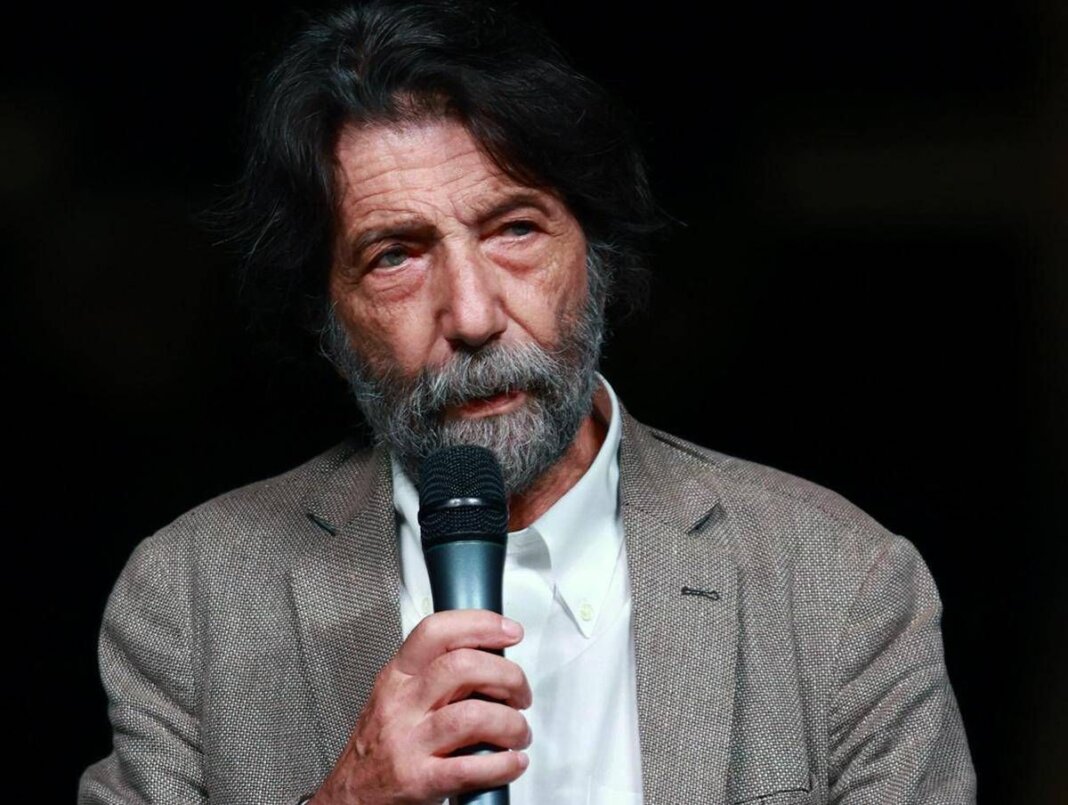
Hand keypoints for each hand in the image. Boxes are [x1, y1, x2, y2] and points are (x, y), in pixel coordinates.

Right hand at [310, 610, 532, 804]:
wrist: (350, 797)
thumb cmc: (380, 745)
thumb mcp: (397, 695)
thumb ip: (436, 673)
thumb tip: (491, 657)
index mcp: (398, 676)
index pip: (436, 632)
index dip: (480, 625)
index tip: (510, 632)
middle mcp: (401, 704)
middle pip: (461, 667)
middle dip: (506, 675)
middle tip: (520, 693)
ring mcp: (408, 742)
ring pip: (471, 716)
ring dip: (510, 723)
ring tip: (518, 732)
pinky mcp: (418, 780)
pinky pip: (469, 768)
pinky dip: (502, 765)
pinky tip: (511, 762)